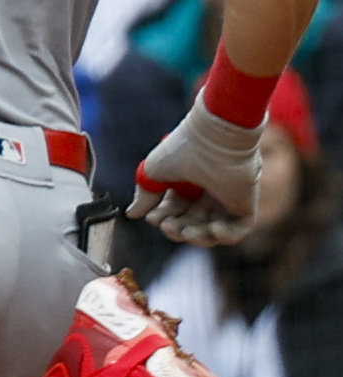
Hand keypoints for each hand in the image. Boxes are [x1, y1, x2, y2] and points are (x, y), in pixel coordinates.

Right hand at [128, 96, 262, 245]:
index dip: (162, 220)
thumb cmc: (183, 149)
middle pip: (191, 227)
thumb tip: (132, 215)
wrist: (214, 138)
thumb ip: (144, 195)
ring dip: (198, 238)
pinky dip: (225, 237)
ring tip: (189, 231)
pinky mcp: (245, 205)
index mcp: (186, 186)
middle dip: (177, 232)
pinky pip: (238, 232)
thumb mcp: (155, 173)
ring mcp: (227, 201)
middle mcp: (206, 195)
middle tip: (169, 226)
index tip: (153, 218)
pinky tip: (213, 227)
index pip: (173, 213)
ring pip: (212, 234)